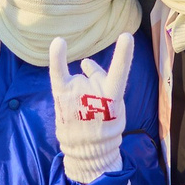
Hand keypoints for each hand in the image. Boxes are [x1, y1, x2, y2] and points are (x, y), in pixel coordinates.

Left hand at [50, 32, 135, 184]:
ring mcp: (76, 91)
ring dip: (81, 89)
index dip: (123, 55)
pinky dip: (58, 56)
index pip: (120, 72)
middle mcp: (94, 91)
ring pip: (82, 78)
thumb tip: (86, 62)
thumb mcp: (115, 107)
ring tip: (81, 110)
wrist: (88, 149)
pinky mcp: (62, 93)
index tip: (126, 36)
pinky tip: (59, 42)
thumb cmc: (105, 125)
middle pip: (96, 77)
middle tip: (93, 112)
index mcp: (113, 97)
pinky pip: (59, 71)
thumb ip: (102, 81)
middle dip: (94, 88)